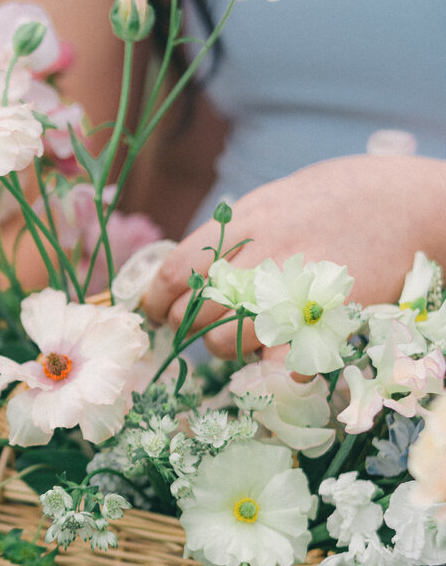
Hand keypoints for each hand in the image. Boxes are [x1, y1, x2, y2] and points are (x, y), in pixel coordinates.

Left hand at [143, 155, 445, 357]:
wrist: (410, 203)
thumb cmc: (340, 197)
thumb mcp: (276, 198)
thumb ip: (233, 232)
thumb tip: (184, 269)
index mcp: (248, 219)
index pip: (178, 270)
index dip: (158, 298)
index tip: (156, 310)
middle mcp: (266, 253)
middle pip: (195, 312)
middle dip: (186, 326)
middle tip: (196, 326)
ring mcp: (296, 288)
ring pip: (226, 343)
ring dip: (222, 348)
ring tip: (237, 337)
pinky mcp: (326, 319)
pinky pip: (279, 363)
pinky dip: (269, 367)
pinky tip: (274, 353)